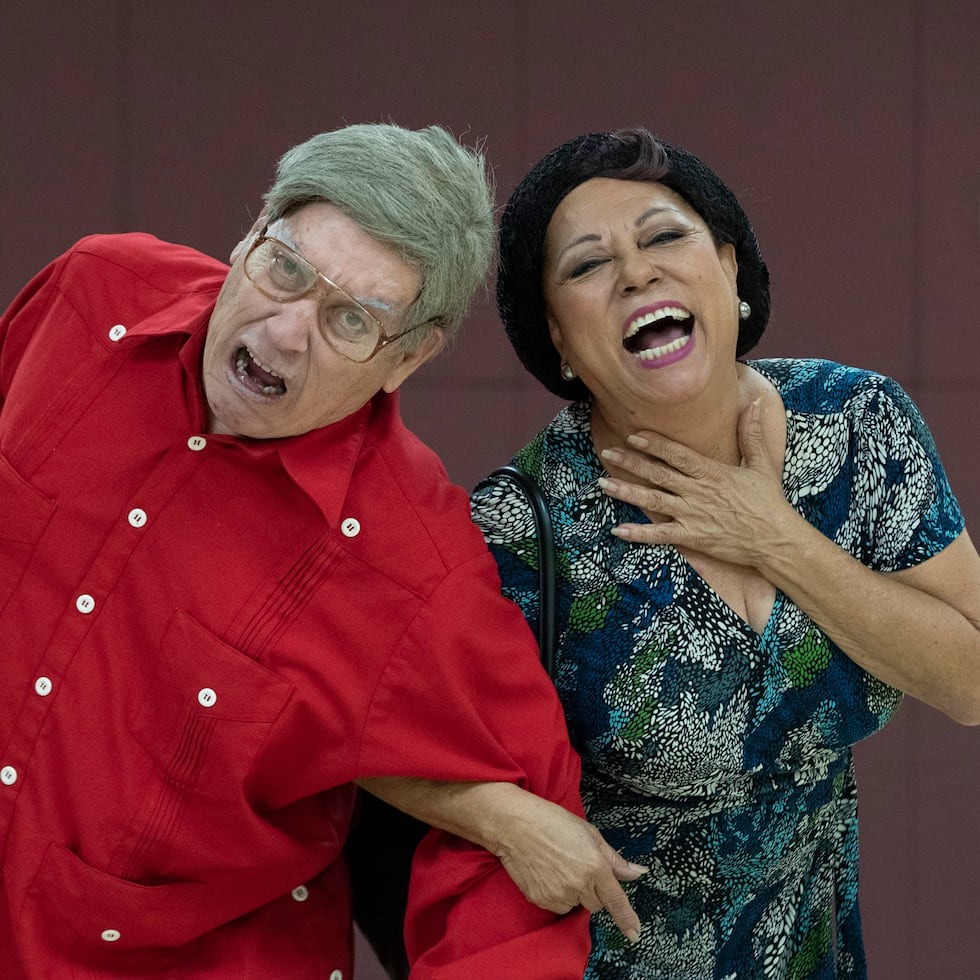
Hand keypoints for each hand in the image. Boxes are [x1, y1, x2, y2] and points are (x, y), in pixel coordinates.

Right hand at [492, 793, 645, 942]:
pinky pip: (559, 906)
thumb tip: (636, 872)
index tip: (635, 933)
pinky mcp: (542, 900)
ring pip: (577, 905)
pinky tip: (548, 873)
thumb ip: (614, 859)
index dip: (627, 919)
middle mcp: (579, 884)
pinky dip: (558, 894)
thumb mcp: (589, 833)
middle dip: (594, 891)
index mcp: (595, 866)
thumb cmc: (552, 822)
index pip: (616, 900)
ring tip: (560, 866)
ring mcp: (559, 894)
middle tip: (579, 867)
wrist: (514, 826)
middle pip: (597, 904)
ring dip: (575, 893)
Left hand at [597, 397, 795, 567]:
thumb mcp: (763, 464)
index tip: (633, 436)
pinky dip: (638, 534)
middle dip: (630, 463)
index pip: (677, 454)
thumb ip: (753, 434)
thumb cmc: (768, 502)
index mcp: (712, 472)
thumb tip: (757, 402)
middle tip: (607, 453)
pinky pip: (660, 535)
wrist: (776, 540)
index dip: (654, 444)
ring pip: (653, 501)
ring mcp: (693, 515)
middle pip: (658, 474)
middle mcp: (698, 492)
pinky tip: (618, 530)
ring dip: (626, 492)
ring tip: (603, 484)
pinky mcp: (692, 537)